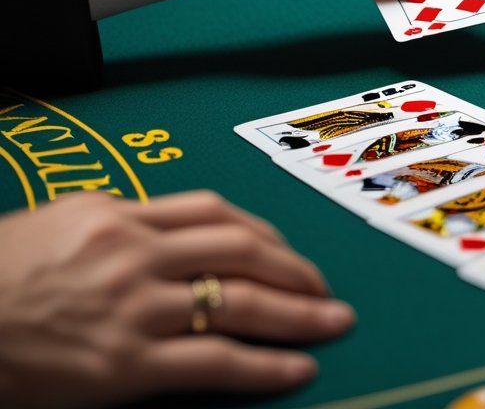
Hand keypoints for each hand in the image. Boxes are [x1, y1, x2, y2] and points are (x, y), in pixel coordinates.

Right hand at [0, 191, 353, 408]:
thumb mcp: (55, 224)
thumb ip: (118, 221)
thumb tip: (167, 226)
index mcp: (117, 214)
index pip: (214, 212)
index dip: (264, 232)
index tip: (288, 250)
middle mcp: (133, 255)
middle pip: (242, 250)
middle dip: (296, 270)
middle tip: (326, 286)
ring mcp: (132, 309)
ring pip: (240, 302)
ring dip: (300, 312)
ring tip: (334, 320)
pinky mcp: (125, 365)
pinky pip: (215, 361)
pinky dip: (265, 364)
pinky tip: (297, 366)